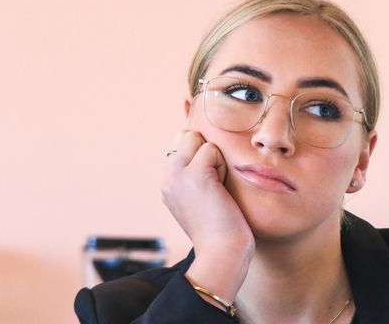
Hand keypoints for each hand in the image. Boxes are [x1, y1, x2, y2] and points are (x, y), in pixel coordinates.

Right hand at [161, 130, 253, 302]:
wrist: (221, 253)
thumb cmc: (220, 229)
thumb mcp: (199, 199)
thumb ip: (195, 175)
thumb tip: (206, 149)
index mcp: (167, 184)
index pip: (179, 145)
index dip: (199, 154)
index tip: (209, 183)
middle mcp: (166, 178)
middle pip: (184, 136)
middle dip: (204, 150)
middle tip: (214, 183)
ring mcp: (177, 175)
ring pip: (196, 138)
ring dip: (214, 158)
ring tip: (217, 187)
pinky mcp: (194, 174)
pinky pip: (211, 149)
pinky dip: (222, 165)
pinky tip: (220, 189)